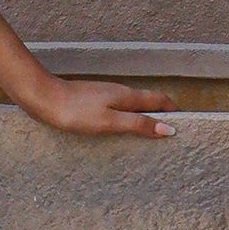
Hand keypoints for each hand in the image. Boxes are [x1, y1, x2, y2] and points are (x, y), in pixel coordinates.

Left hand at [18, 74, 173, 139]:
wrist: (42, 98)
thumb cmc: (74, 111)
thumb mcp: (110, 121)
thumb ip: (138, 124)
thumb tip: (168, 128)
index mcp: (127, 96)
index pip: (160, 100)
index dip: (174, 111)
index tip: (186, 125)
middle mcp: (118, 92)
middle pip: (148, 102)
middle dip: (162, 114)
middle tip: (172, 134)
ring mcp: (104, 96)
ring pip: (132, 105)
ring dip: (145, 117)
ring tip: (152, 136)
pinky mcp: (91, 102)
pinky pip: (117, 109)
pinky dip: (127, 118)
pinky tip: (121, 131)